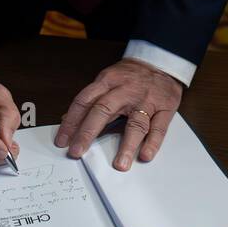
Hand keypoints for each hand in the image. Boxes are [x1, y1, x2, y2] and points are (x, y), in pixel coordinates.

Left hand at [55, 59, 183, 170]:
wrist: (161, 62)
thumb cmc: (130, 76)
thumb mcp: (107, 80)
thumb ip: (90, 100)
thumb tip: (67, 120)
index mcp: (107, 81)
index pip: (84, 101)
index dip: (71, 121)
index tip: (62, 141)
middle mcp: (125, 90)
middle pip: (104, 111)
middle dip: (88, 133)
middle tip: (77, 152)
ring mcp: (146, 99)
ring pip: (135, 122)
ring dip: (127, 145)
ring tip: (120, 164)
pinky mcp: (165, 107)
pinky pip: (159, 127)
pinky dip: (153, 142)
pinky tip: (145, 155)